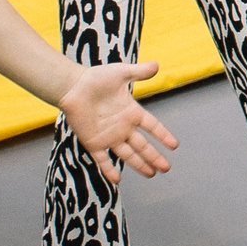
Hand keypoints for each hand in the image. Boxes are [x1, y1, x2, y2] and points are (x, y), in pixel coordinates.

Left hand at [57, 60, 178, 182]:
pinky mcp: (93, 142)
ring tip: (151, 174)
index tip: (174, 146)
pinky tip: (117, 180)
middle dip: (154, 157)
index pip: (152, 126)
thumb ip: (139, 72)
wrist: (72, 87)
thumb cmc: (96, 78)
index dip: (163, 135)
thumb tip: (157, 65)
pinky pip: (102, 159)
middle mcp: (122, 127)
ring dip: (139, 165)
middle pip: (142, 145)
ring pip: (127, 154)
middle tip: (166, 168)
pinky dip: (109, 170)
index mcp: (131, 112)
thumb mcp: (121, 73)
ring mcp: (108, 136)